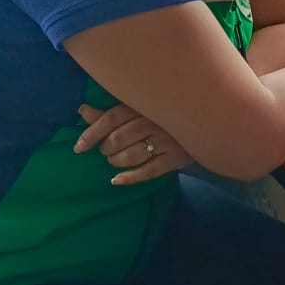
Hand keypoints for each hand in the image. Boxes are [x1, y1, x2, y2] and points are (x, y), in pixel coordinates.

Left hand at [75, 103, 192, 185]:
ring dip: (116, 161)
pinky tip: (116, 180)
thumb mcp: (138, 109)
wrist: (206, 121)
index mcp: (144, 105)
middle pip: (119, 138)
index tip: (79, 146)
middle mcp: (155, 121)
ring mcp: (167, 141)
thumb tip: (82, 110)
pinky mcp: (177, 159)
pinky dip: (130, 177)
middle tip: (106, 151)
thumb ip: (110, 112)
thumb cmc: (164, 114)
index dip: (92, 133)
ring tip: (114, 161)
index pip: (111, 118)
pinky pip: (149, 171)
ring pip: (132, 155)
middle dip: (106, 148)